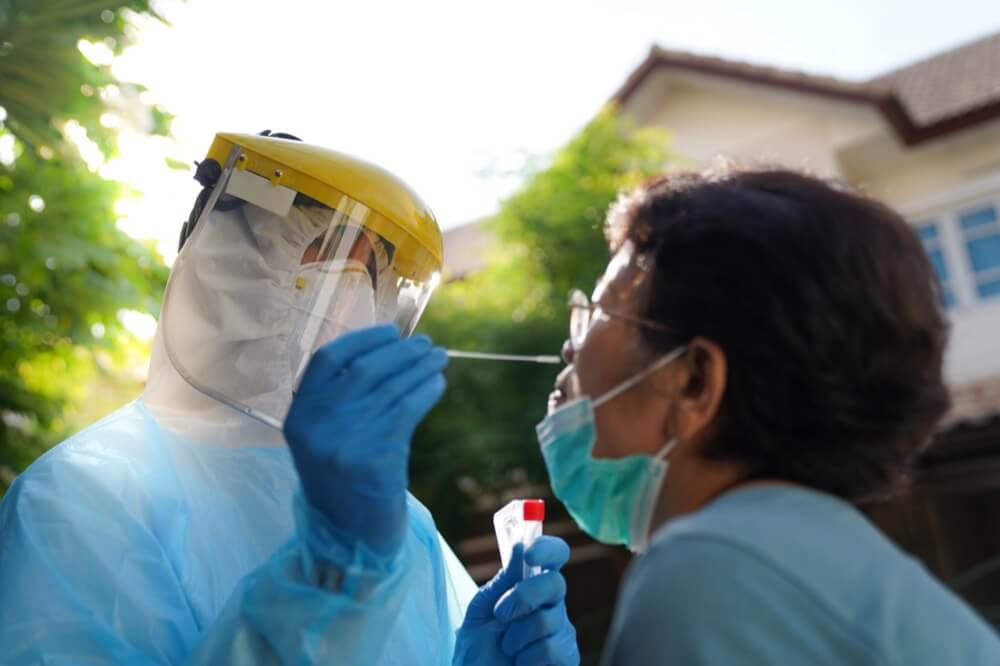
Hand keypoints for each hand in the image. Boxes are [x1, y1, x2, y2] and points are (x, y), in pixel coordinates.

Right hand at [284, 325, 447, 556]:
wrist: (349, 538)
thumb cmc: (345, 482)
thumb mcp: (327, 438)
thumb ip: (342, 399)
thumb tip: (390, 349)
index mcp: (298, 415)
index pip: (327, 358)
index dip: (362, 339)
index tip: (392, 332)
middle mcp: (315, 425)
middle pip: (364, 369)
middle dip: (401, 351)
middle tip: (428, 345)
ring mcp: (343, 442)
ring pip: (390, 387)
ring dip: (421, 367)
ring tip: (439, 358)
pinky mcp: (374, 457)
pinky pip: (406, 409)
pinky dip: (426, 390)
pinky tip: (438, 383)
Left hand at [454, 536, 579, 665]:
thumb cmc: (478, 647)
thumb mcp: (481, 610)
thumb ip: (501, 581)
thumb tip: (520, 545)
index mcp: (533, 586)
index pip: (555, 556)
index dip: (548, 548)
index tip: (529, 554)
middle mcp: (553, 605)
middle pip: (555, 583)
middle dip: (523, 597)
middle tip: (501, 614)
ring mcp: (563, 631)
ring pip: (548, 619)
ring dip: (516, 637)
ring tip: (507, 648)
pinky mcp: (567, 658)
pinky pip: (553, 649)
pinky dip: (528, 659)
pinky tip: (521, 664)